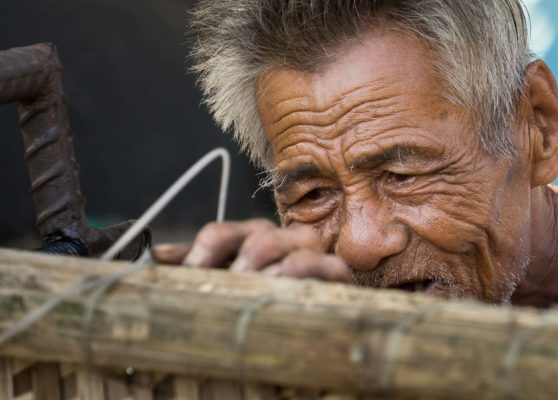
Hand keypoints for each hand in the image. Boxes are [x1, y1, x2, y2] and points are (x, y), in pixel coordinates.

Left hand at [152, 219, 349, 281]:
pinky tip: (286, 289)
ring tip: (254, 287)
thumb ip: (197, 264)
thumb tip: (156, 256)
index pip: (221, 234)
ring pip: (296, 245)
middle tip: (224, 286)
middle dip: (238, 262)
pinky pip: (330, 266)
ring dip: (273, 267)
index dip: (201, 252)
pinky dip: (307, 274)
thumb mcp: (228, 276)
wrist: (312, 315)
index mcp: (251, 236)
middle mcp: (282, 238)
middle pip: (259, 237)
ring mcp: (312, 253)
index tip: (188, 277)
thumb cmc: (265, 293)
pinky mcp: (337, 273)